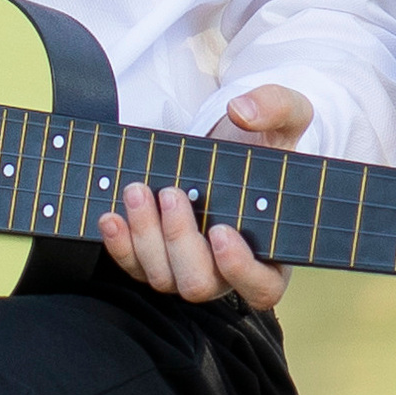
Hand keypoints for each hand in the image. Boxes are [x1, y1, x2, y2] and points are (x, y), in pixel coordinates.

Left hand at [97, 85, 310, 313]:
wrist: (221, 145)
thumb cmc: (260, 141)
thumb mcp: (284, 116)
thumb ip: (276, 106)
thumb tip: (244, 111)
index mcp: (272, 252)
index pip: (262, 288)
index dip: (241, 269)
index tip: (221, 231)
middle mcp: (229, 270)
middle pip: (201, 285)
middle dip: (179, 241)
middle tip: (170, 193)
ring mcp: (189, 266)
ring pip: (162, 278)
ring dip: (145, 236)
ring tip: (137, 190)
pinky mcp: (156, 256)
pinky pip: (133, 267)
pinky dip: (119, 245)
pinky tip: (112, 216)